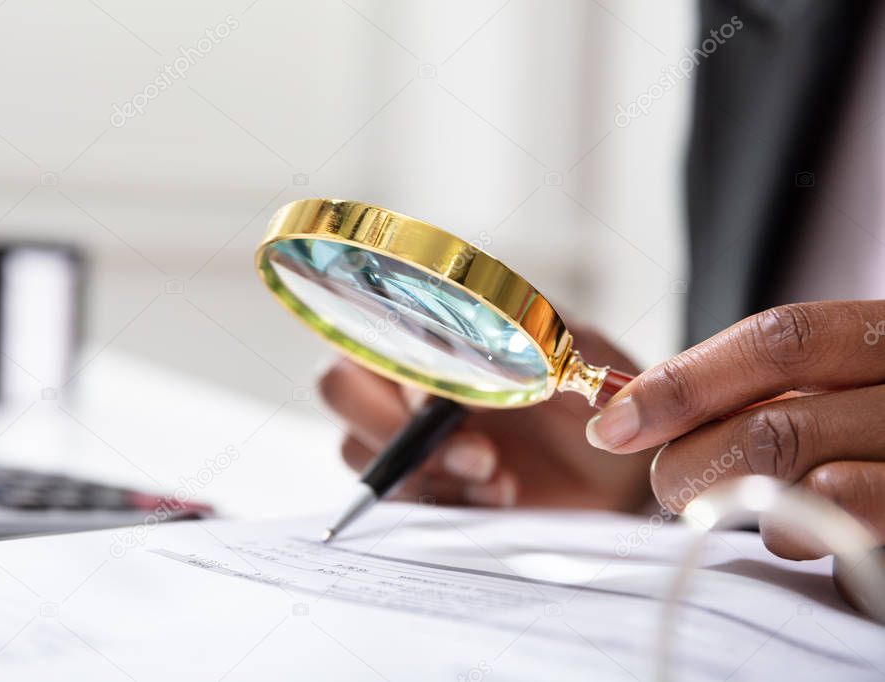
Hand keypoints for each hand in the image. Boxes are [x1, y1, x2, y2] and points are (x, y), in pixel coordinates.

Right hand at [318, 328, 654, 511]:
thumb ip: (520, 343)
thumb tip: (469, 358)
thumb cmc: (590, 393)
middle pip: (339, 389)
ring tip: (498, 476)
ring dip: (424, 469)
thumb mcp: (568, 353)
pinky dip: (442, 500)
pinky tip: (499, 494)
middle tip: (475, 454)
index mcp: (434, 328)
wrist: (616, 464)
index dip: (401, 373)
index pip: (370, 333)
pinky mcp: (420, 479)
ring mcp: (408, 431)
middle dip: (394, 428)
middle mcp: (408, 375)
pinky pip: (395, 495)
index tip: (454, 406)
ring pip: (355, 446)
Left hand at [586, 301, 884, 559]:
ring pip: (811, 493)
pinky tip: (799, 536)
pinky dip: (803, 547)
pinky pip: (852, 550)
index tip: (614, 423)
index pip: (779, 340)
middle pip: (777, 426)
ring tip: (737, 508)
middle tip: (665, 485)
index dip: (684, 382)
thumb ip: (759, 384)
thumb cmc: (874, 415)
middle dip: (689, 464)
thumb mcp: (834, 377)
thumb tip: (633, 412)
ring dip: (742, 510)